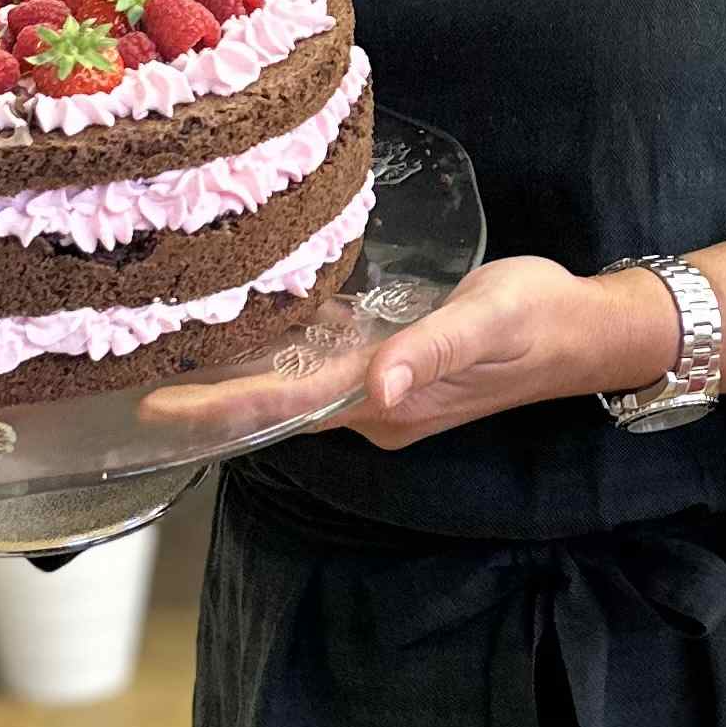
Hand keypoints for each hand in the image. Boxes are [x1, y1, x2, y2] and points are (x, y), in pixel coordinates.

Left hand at [134, 252, 660, 452]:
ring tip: (175, 346)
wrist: (587, 329)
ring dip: (243, 369)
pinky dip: (287, 344)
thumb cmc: (538, 318)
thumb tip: (380, 385)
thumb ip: (431, 352)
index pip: (287, 405)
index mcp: (387, 401)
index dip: (221, 406)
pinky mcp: (395, 364)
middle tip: (139, 373)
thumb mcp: (487, 323)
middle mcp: (376, 404)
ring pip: (298, 381)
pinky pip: (327, 359)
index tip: (156, 409)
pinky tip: (253, 317)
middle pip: (279, 401)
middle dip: (214, 393)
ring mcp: (385, 388)